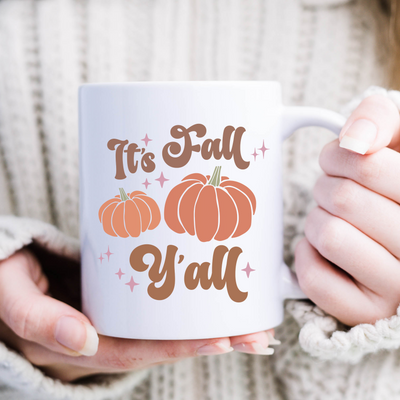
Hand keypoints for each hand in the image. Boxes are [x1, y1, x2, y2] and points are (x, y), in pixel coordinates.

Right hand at [0, 248, 277, 382]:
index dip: (179, 349)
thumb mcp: (13, 298)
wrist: (7, 268)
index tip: (221, 340)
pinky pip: (159, 306)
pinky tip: (216, 296)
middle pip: (164, 343)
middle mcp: (105, 336)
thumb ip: (39, 319)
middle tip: (257, 334)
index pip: (138, 352)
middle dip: (211, 341)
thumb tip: (84, 340)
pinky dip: (188, 306)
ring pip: (167, 327)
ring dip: (209, 325)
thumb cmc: (7, 281)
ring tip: (252, 320)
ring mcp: (116, 317)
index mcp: (82, 345)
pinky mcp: (121, 297)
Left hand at [295, 94, 399, 326]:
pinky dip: (307, 255)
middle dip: (326, 186)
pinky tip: (322, 249)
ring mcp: (398, 289)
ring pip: (329, 235)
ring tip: (334, 220)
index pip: (367, 165)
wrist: (386, 223)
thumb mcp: (395, 136)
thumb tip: (353, 141)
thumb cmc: (386, 178)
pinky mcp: (365, 311)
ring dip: (317, 220)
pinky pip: (314, 278)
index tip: (343, 160)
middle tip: (336, 192)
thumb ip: (379, 119)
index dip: (337, 156)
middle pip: (343, 198)